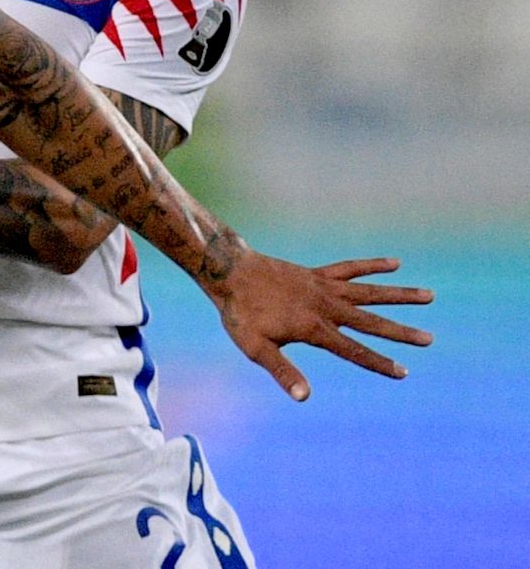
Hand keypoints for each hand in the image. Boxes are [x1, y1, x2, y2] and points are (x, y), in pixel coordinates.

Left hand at [208, 252, 433, 400]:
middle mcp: (325, 306)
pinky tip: (395, 263)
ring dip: (399, 295)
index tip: (403, 372)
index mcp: (313, 328)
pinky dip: (372, 265)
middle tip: (430, 339)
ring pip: (370, 292)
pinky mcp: (318, 274)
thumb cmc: (241, 314)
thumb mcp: (256, 348)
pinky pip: (351, 268)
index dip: (378, 362)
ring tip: (430, 295)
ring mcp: (324, 287)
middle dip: (401, 332)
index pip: (353, 350)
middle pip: (370, 322)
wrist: (230, 273)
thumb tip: (303, 396)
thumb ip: (282, 371)